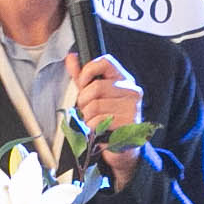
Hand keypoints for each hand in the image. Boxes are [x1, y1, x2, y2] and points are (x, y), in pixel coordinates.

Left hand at [65, 52, 143, 190]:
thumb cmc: (107, 117)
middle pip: (95, 88)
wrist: (123, 146)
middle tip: (87, 110)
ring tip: (94, 122)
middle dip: (83, 101)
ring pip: (94, 107)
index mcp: (124, 79)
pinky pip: (98, 123)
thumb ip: (82, 77)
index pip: (105, 61)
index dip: (88, 71)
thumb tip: (71, 57)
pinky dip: (92, 129)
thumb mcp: (93, 94)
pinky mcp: (129, 125)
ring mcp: (132, 108)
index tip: (83, 84)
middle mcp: (132, 91)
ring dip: (87, 118)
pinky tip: (100, 131)